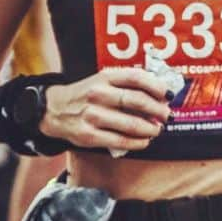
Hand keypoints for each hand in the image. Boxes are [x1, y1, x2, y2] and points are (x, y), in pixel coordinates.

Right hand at [43, 67, 170, 152]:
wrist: (54, 110)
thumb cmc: (85, 96)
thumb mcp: (101, 81)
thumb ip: (126, 85)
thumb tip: (159, 96)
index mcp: (104, 77)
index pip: (136, 78)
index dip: (156, 86)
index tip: (167, 94)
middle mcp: (98, 94)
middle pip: (137, 101)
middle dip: (158, 110)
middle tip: (166, 115)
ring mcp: (92, 115)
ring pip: (132, 124)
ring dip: (151, 129)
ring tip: (157, 129)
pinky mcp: (89, 135)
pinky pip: (120, 141)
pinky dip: (138, 142)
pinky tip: (144, 141)